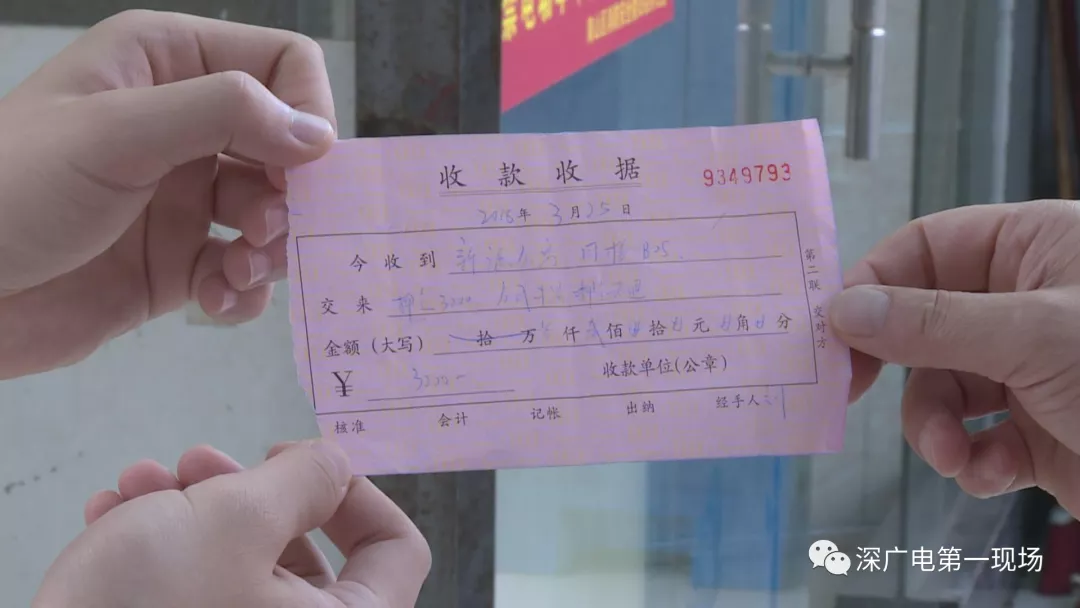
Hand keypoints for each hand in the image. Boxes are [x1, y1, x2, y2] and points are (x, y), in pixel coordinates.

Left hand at [0, 10, 335, 378]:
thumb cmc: (13, 193)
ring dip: (271, 247)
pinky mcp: (176, 264)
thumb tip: (319, 136)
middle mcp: (184, 128)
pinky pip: (242, 273)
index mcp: (166, 66)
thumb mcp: (118, 133)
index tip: (305, 169)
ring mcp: (182, 199)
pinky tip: (216, 300)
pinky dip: (244, 291)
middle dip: (293, 192)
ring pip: (273, 214)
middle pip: (288, 147)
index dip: (307, 111)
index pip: (281, 65)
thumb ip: (225, 115)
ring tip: (239, 268)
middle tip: (271, 228)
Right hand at [34, 441, 429, 607]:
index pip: (397, 550)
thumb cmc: (147, 606)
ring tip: (140, 481)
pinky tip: (113, 514)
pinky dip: (162, 546)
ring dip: (192, 506)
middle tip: (197, 460)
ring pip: (239, 563)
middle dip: (246, 489)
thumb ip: (305, 478)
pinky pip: (196, 591)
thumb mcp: (236, 517)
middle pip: (306, 551)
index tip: (294, 461)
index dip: (355, 491)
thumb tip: (335, 464)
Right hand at [829, 200, 1079, 513]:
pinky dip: (972, 461)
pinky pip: (975, 439)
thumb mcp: (1031, 335)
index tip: (833, 328)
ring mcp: (1030, 370)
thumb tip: (843, 309)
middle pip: (921, 325)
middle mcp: (1025, 305)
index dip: (874, 284)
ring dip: (935, 427)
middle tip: (854, 391)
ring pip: (940, 390)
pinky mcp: (1038, 431)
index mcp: (1033, 250)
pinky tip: (991, 474)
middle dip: (901, 370)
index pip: (926, 248)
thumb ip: (930, 321)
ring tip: (953, 452)